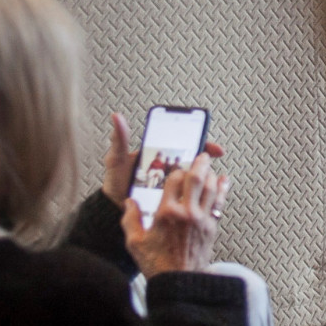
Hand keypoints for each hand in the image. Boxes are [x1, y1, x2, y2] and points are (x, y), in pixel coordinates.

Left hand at [102, 112, 224, 205]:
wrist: (113, 209)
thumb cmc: (115, 183)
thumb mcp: (117, 159)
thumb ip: (119, 139)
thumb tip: (116, 117)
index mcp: (159, 154)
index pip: (184, 144)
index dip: (201, 143)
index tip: (213, 148)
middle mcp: (168, 167)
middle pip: (193, 161)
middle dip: (204, 163)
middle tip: (207, 168)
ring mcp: (170, 183)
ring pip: (192, 178)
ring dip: (201, 179)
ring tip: (203, 184)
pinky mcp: (170, 199)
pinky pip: (187, 195)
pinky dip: (196, 195)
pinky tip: (200, 197)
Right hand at [123, 153, 228, 277]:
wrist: (180, 283)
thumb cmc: (157, 264)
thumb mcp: (135, 243)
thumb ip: (131, 219)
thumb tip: (130, 202)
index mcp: (167, 213)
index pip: (174, 181)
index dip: (176, 170)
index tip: (176, 168)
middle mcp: (187, 212)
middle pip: (197, 179)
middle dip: (200, 163)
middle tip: (202, 155)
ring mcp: (202, 219)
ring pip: (211, 188)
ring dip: (212, 174)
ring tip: (210, 167)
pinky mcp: (212, 227)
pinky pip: (219, 203)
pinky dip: (222, 190)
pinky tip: (224, 181)